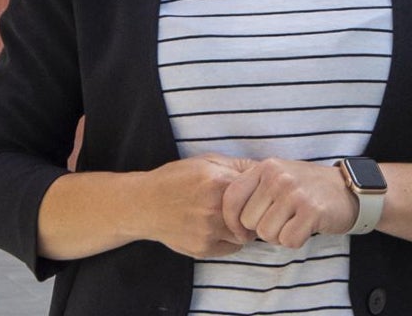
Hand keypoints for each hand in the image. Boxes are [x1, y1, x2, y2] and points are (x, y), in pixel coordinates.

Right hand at [140, 154, 255, 258]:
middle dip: (256, 213)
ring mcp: (209, 232)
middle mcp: (215, 209)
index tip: (260, 193)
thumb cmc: (176, 178)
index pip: (260, 191)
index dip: (262, 192)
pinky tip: (219, 228)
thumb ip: (237, 166)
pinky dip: (231, 239)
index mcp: (219, 183)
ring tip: (235, 218)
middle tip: (251, 208)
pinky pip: (232, 248)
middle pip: (255, 216)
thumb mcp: (207, 161)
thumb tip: (266, 170)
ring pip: (246, 235)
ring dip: (245, 228)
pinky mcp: (203, 249)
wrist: (145, 204)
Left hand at [220, 158, 358, 249]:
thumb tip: (223, 215)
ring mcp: (295, 193)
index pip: (231, 198)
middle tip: (281, 219)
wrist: (347, 189)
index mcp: (264, 167)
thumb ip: (252, 189)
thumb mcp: (277, 176)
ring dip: (279, 235)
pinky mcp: (312, 211)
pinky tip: (305, 228)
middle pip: (248, 221)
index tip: (242, 230)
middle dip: (262, 228)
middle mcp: (277, 177)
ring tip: (293, 221)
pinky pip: (287, 241)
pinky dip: (295, 240)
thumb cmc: (306, 187)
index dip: (231, 220)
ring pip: (267, 234)